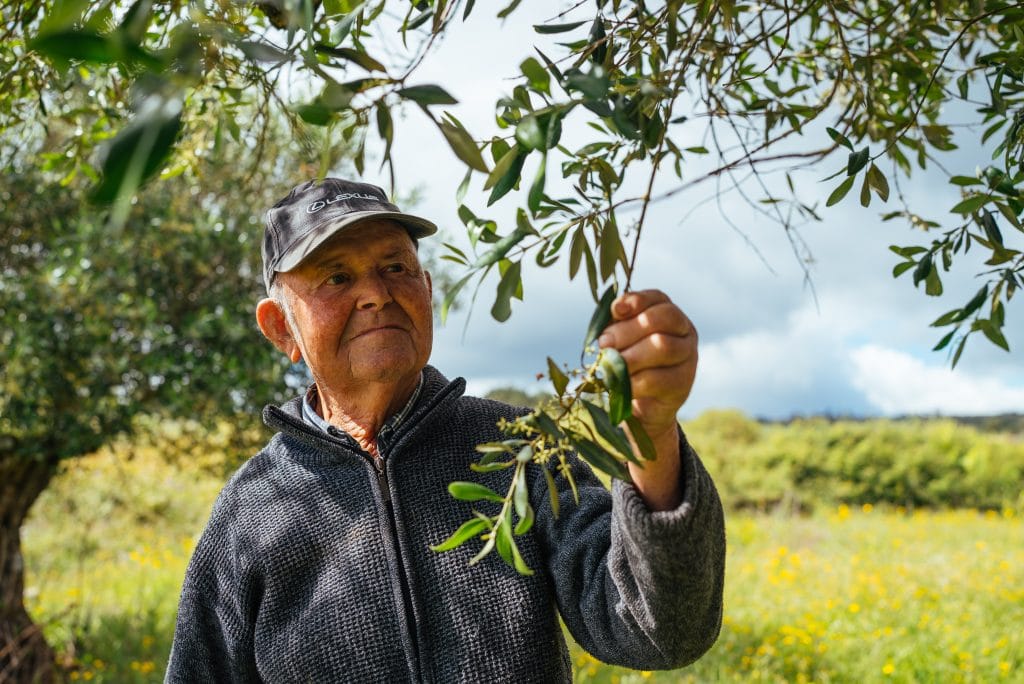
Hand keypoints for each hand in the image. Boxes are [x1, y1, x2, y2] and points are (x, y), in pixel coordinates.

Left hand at [598, 289, 697, 509]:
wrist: (640, 404)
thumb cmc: (628, 363)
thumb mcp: (621, 339)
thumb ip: (619, 323)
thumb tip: (616, 310)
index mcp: (669, 314)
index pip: (658, 299)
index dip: (637, 301)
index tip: (616, 310)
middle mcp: (685, 332)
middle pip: (661, 320)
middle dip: (628, 330)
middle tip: (604, 344)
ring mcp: (688, 357)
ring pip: (662, 346)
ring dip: (631, 356)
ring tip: (611, 365)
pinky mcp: (683, 383)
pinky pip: (659, 379)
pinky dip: (635, 382)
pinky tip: (623, 385)